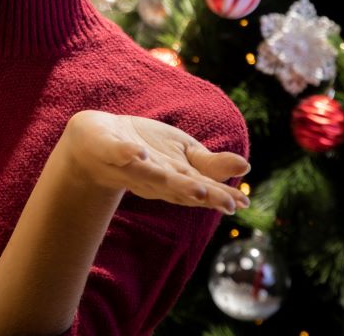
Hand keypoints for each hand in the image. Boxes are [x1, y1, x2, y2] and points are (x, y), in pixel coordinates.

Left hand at [63, 110, 249, 214]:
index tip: (241, 204)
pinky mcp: (110, 149)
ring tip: (195, 187)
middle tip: (223, 202)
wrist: (98, 140)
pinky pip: (118, 152)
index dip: (220, 197)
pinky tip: (139, 153)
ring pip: (151, 175)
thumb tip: (246, 167)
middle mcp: (155, 177)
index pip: (201, 189)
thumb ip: (211, 164)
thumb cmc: (147, 149)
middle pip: (179, 188)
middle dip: (199, 193)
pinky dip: (128, 154)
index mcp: (175, 178)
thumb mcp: (183, 154)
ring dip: (170, 181)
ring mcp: (131, 165)